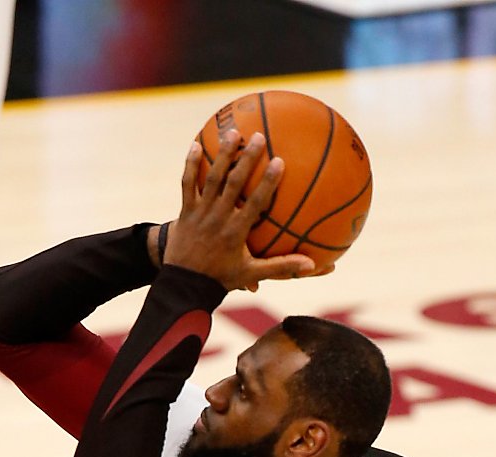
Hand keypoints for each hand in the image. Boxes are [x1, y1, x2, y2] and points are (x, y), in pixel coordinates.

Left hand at [162, 132, 318, 293]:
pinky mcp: (185, 211)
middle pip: (233, 184)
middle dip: (247, 159)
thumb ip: (281, 267)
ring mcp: (200, 213)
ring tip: (233, 132)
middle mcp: (218, 219)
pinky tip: (196, 144)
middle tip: (259, 137)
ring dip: (223, 155)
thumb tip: (311, 265)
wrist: (184, 285)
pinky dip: (191, 164)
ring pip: (212, 179)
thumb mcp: (251, 274)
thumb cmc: (221, 278)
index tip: (279, 162)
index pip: (255, 203)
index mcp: (235, 232)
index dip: (267, 183)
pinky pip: (187, 183)